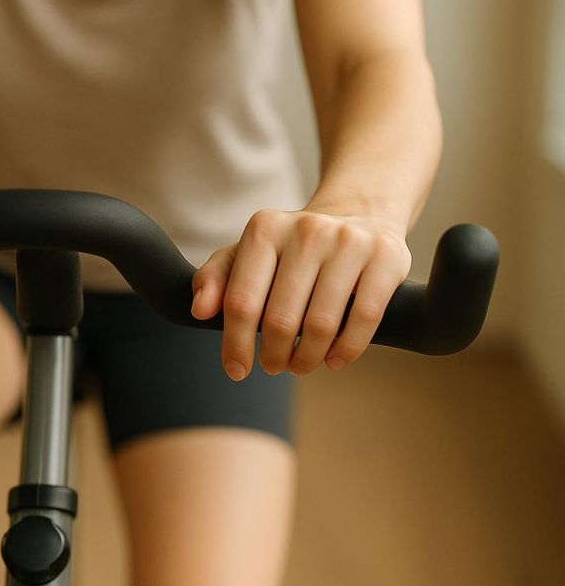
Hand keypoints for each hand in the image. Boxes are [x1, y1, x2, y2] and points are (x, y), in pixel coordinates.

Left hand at [190, 207, 410, 379]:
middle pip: (280, 319)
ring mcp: (349, 241)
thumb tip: (199, 311)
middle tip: (275, 366)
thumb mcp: (247, 254)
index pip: (241, 301)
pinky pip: (364, 319)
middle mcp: (307, 229)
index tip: (236, 370)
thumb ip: (215, 279)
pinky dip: (346, 351)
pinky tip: (333, 360)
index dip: (236, 344)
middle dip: (274, 355)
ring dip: (307, 358)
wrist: (358, 215)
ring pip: (321, 325)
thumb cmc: (291, 248)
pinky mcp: (386, 257)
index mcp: (264, 228)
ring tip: (301, 364)